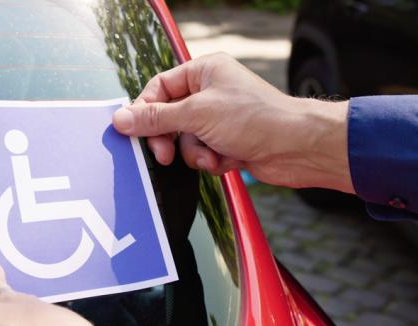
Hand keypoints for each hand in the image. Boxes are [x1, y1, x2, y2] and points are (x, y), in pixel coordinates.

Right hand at [112, 52, 353, 192]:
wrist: (296, 147)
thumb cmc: (255, 118)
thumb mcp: (197, 114)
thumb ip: (156, 118)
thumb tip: (120, 118)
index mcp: (203, 71)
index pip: (159, 88)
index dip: (144, 111)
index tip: (133, 132)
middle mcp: (210, 91)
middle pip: (168, 117)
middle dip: (169, 139)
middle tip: (166, 154)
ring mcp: (219, 118)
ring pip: (185, 140)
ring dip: (195, 153)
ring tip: (212, 155)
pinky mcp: (228, 142)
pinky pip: (202, 154)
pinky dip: (210, 161)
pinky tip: (227, 161)